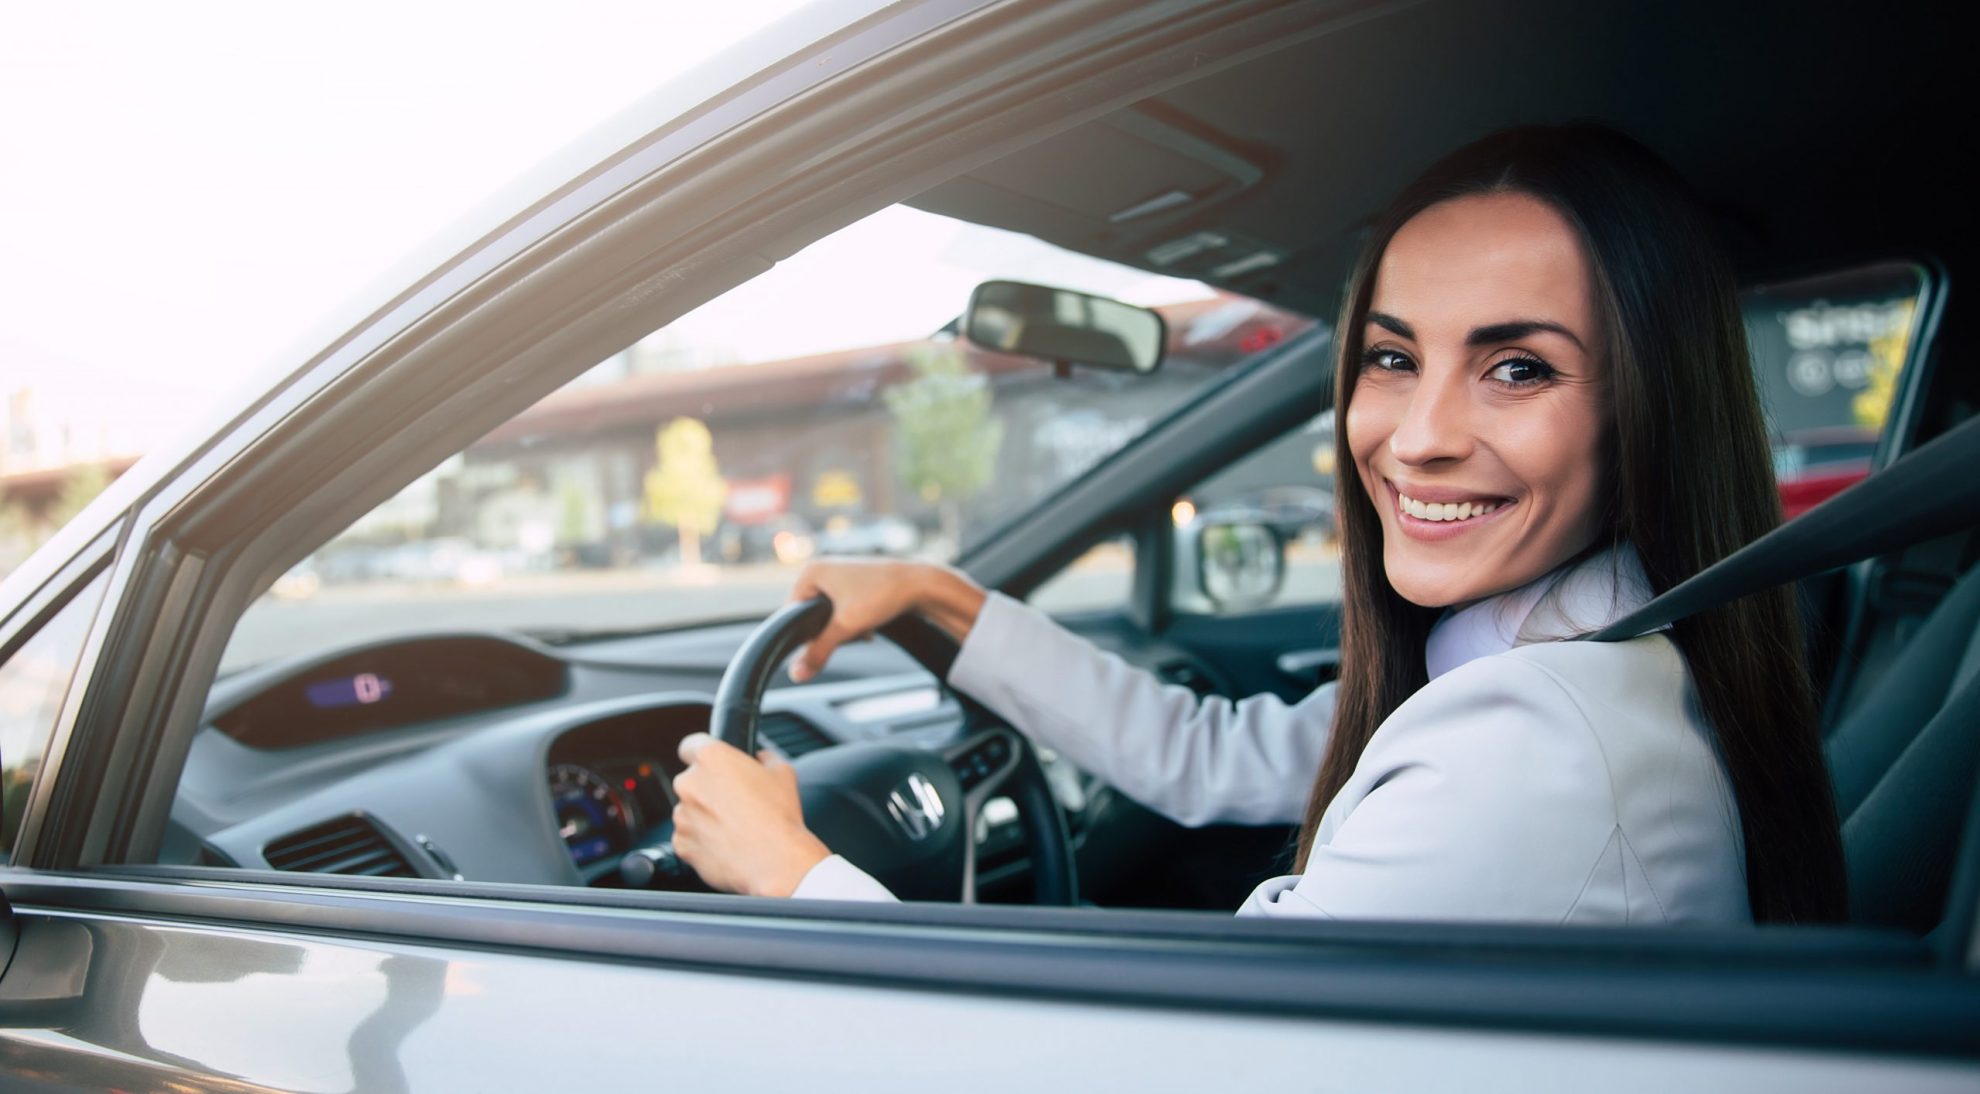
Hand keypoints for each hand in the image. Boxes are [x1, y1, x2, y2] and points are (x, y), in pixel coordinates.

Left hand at [671, 732, 830, 896]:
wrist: (776, 862)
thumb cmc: (780, 817)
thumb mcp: (783, 772)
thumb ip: (765, 757)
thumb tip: (760, 757)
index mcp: (712, 758)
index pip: (690, 745)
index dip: (701, 753)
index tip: (711, 764)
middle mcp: (690, 784)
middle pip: (691, 780)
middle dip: (707, 788)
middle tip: (733, 801)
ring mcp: (682, 815)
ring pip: (689, 810)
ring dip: (704, 815)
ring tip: (734, 827)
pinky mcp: (681, 844)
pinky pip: (688, 837)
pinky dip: (702, 840)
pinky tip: (727, 843)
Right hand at [787, 558, 986, 681]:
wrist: (921, 584)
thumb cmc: (882, 596)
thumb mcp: (846, 628)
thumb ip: (818, 652)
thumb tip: (796, 675)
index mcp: (810, 571)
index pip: (792, 614)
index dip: (809, 634)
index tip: (832, 640)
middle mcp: (822, 567)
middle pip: (812, 616)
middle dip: (832, 631)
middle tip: (853, 632)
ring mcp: (839, 573)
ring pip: (830, 615)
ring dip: (845, 628)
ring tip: (864, 627)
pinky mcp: (855, 581)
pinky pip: (844, 609)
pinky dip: (854, 620)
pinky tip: (870, 627)